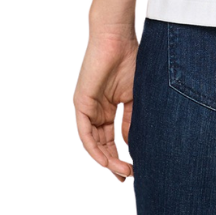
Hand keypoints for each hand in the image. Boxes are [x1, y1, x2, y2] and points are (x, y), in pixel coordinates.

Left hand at [74, 28, 138, 179]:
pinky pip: (85, 133)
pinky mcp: (81, 104)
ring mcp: (87, 108)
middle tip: (127, 176)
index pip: (112, 138)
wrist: (117, 38)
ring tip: (122, 172)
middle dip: (114, 163)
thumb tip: (131, 145)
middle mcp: (96, 110)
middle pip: (102, 144)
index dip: (121, 156)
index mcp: (108, 107)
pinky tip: (106, 161)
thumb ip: (131, 121)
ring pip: (93, 142)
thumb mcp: (134, 97)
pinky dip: (94, 148)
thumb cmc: (129, 60)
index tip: (134, 170)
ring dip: (106, 160)